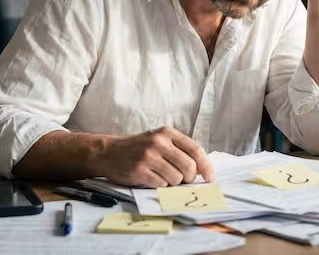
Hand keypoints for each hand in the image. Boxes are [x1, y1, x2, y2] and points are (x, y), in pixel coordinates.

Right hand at [100, 126, 215, 187]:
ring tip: (161, 176)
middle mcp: (158, 142)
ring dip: (172, 182)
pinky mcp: (139, 170)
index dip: (206, 165)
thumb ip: (179, 150)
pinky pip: (161, 184)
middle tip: (182, 180)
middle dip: (189, 178)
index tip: (210, 177)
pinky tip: (150, 178)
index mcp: (167, 133)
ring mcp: (148, 156)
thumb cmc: (138, 149)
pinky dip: (159, 185)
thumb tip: (202, 170)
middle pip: (189, 166)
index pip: (195, 149)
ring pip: (176, 178)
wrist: (108, 152)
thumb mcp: (159, 140)